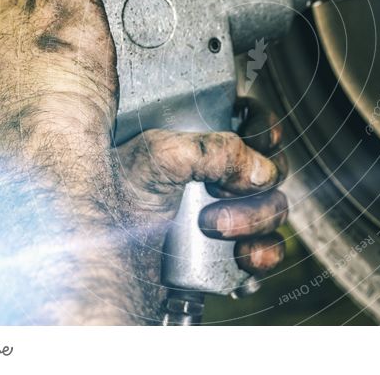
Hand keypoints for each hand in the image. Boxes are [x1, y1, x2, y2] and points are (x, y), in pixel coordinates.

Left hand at [116, 99, 288, 274]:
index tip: (263, 141)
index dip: (264, 129)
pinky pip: (270, 250)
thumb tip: (262, 170)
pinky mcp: (232, 251)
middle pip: (272, 168)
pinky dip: (264, 254)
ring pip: (275, 209)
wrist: (104, 257)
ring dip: (255, 220)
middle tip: (217, 193)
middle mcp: (221, 177)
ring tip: (213, 229)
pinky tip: (244, 256)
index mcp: (204, 143)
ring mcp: (230, 214)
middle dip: (254, 184)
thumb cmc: (117, 195)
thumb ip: (213, 151)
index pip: (253, 124)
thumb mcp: (158, 155)